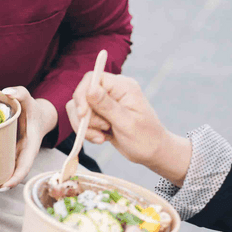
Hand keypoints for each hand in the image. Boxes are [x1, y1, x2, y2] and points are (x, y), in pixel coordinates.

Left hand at [0, 87, 57, 190]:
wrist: (38, 115)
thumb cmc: (33, 108)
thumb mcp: (29, 98)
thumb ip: (20, 93)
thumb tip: (7, 92)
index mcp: (31, 145)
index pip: (25, 165)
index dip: (15, 177)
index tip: (4, 185)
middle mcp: (23, 153)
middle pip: (14, 172)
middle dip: (3, 182)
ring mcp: (17, 154)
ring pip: (7, 169)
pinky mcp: (10, 152)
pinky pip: (2, 161)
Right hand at [65, 73, 191, 186]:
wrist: (152, 152)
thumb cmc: (146, 138)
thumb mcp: (127, 123)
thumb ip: (107, 106)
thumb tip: (89, 88)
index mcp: (123, 86)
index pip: (92, 78)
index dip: (83, 94)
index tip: (82, 114)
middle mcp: (112, 90)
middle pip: (82, 95)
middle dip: (86, 117)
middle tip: (101, 130)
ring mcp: (105, 102)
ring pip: (79, 108)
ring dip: (86, 126)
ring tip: (101, 138)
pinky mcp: (100, 114)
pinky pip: (82, 119)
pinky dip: (87, 131)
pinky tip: (101, 138)